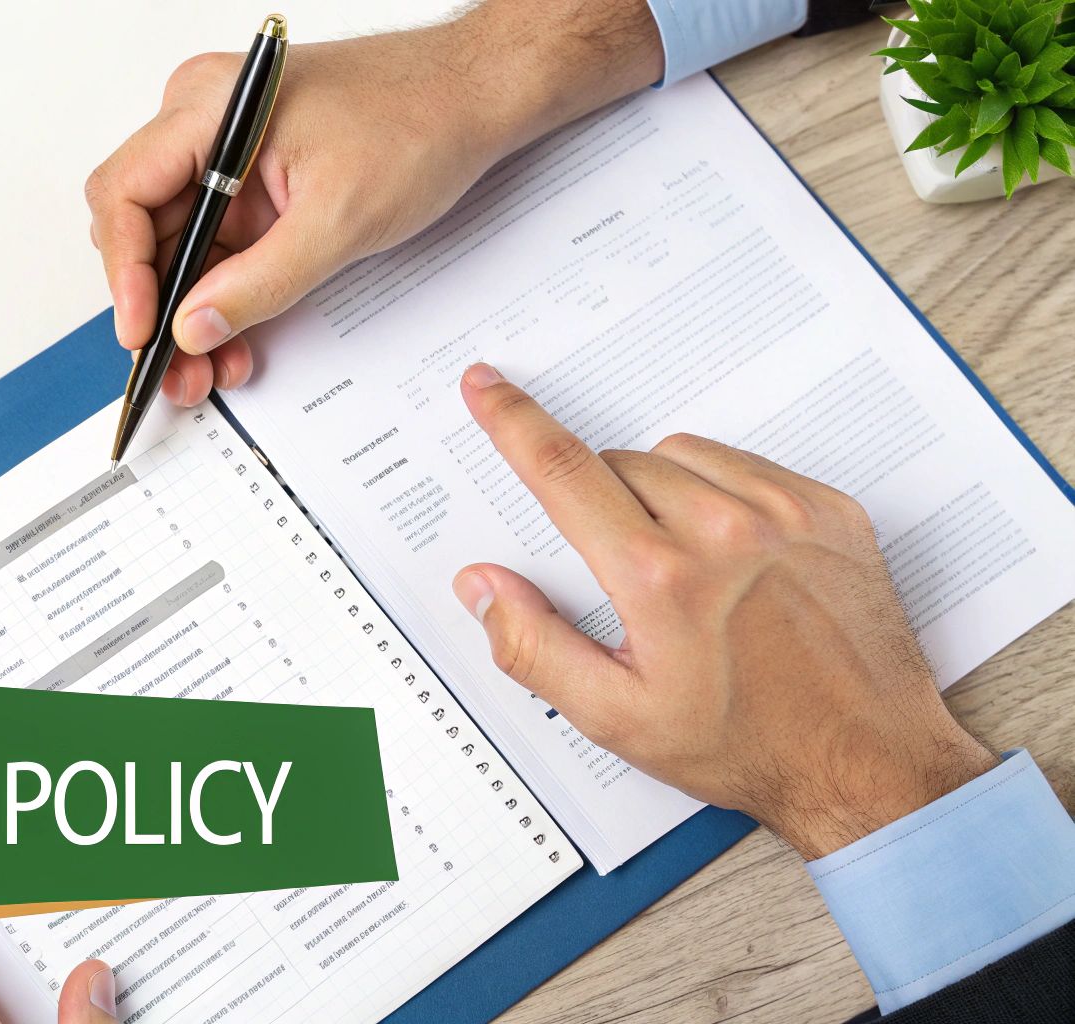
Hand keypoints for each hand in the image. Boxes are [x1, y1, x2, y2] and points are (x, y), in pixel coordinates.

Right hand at [85, 0, 663, 405]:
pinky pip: (214, 246)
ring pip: (176, 247)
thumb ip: (260, 283)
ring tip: (210, 369)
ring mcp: (224, 153)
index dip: (125, 273)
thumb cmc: (419, 121)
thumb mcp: (339, 220)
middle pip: (142, 226)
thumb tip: (194, 328)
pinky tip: (234, 339)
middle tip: (176, 368)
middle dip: (158, 306)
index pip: (124, 194)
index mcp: (209, 108)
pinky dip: (221, 296)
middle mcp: (203, 122)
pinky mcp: (248, 181)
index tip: (143, 331)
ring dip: (189, 312)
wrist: (473, 99)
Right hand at [451, 364, 998, 859]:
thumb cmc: (748, 745)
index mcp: (660, 578)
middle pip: (618, 465)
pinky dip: (722, 493)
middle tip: (624, 578)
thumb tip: (482, 586)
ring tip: (680, 567)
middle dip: (599, 504)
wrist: (869, 763)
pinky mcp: (830, 511)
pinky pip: (747, 465)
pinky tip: (732, 556)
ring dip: (658, 491)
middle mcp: (723, 530)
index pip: (563, 472)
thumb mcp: (617, 717)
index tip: (487, 386)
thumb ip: (533, 646)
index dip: (514, 422)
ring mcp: (785, 514)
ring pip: (679, 457)